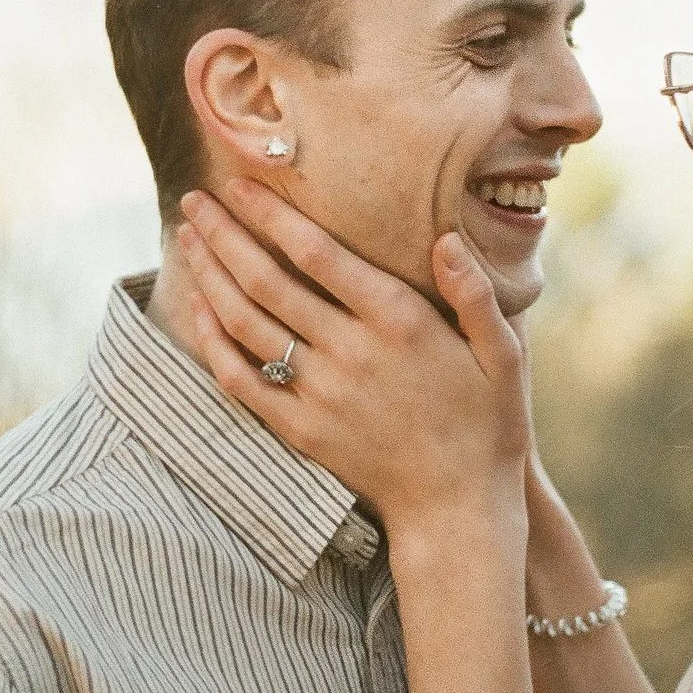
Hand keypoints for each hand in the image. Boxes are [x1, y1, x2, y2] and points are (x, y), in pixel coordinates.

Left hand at [175, 180, 532, 547]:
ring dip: (211, 276)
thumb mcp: (505, 355)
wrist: (459, 509)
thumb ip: (474, 294)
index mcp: (399, 322)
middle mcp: (351, 353)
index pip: (319, 254)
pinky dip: (213, 340)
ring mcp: (320, 394)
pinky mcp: (301, 430)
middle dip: (224, 234)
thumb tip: (446, 241)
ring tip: (187, 238)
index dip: (273, 215)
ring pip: (247, 324)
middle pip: (268, 281)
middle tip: (193, 200)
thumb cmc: (488, 425)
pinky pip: (242, 379)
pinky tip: (198, 308)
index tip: (240, 184)